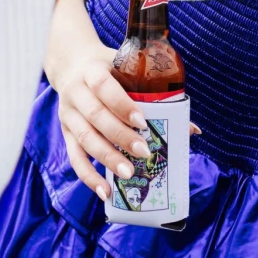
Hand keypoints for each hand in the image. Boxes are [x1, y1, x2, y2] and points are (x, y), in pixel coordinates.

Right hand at [50, 46, 151, 202]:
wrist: (71, 65)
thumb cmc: (108, 69)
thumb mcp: (126, 70)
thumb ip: (155, 95)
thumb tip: (191, 130)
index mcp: (92, 71)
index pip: (105, 87)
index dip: (122, 105)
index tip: (142, 122)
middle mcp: (75, 93)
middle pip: (96, 116)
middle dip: (120, 136)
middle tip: (143, 153)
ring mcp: (68, 114)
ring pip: (85, 138)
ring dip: (107, 158)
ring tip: (128, 174)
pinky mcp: (65, 132)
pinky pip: (75, 157)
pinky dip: (89, 176)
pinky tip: (105, 191)